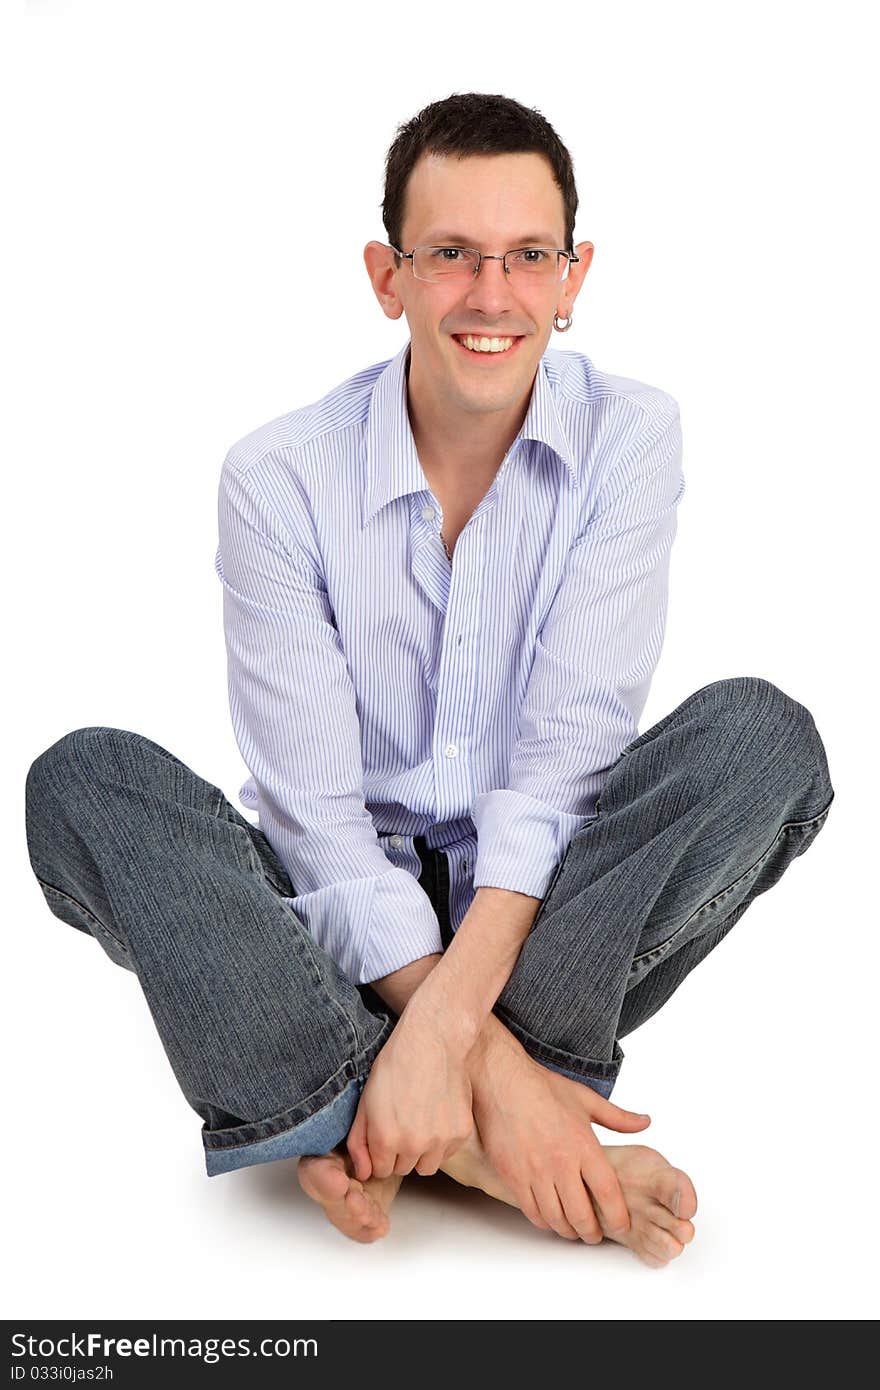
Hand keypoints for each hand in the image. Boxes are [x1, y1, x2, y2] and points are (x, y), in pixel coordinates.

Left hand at [346, 1002, 473, 1181]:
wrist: (431, 1042)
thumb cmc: (394, 1067)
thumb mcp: (365, 1102)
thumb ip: (359, 1143)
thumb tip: (363, 1173)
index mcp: (385, 1140)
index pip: (381, 1171)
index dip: (381, 1154)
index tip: (385, 1135)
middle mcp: (413, 1146)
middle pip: (404, 1169)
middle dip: (400, 1153)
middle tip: (403, 1123)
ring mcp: (440, 1141)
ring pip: (427, 1166)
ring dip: (422, 1153)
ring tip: (420, 1123)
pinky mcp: (461, 1133)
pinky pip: (447, 1152)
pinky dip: (442, 1142)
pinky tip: (436, 1116)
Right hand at [468, 1028, 650, 1242]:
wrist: (501, 1082)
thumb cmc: (542, 1088)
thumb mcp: (585, 1099)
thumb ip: (618, 1117)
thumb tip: (645, 1122)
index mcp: (583, 1145)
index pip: (608, 1194)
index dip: (618, 1217)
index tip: (621, 1224)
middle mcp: (560, 1163)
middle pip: (582, 1215)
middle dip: (592, 1233)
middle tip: (594, 1234)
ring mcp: (534, 1172)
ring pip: (556, 1219)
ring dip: (568, 1230)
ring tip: (573, 1228)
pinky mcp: (513, 1176)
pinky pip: (531, 1211)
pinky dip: (544, 1221)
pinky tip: (550, 1217)